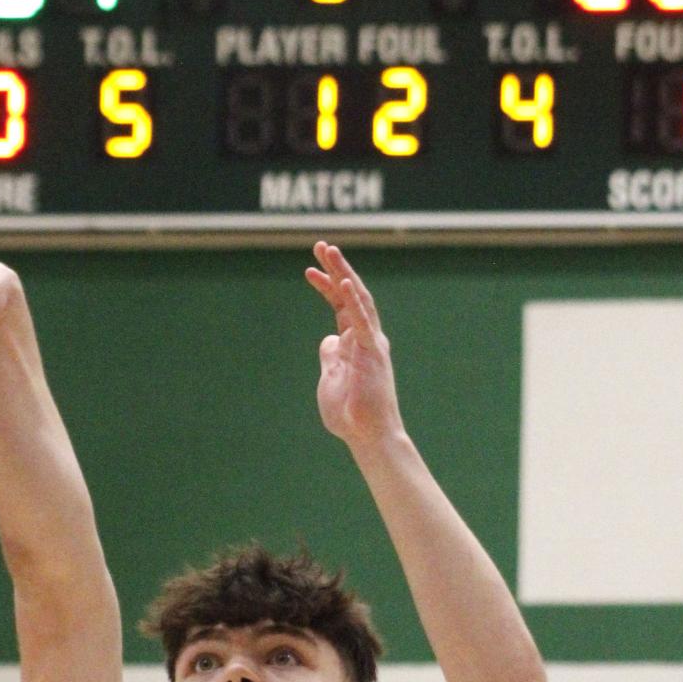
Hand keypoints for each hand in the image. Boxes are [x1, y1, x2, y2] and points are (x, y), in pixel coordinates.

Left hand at [305, 242, 402, 450]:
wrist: (368, 436)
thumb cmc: (351, 414)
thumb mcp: (331, 378)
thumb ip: (330, 356)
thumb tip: (328, 339)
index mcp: (355, 343)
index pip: (341, 305)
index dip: (327, 286)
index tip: (309, 270)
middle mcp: (366, 337)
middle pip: (351, 294)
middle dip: (337, 268)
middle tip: (322, 245)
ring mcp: (371, 343)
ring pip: (359, 299)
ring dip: (343, 272)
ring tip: (329, 250)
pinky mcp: (373, 353)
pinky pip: (363, 321)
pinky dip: (354, 300)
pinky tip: (344, 281)